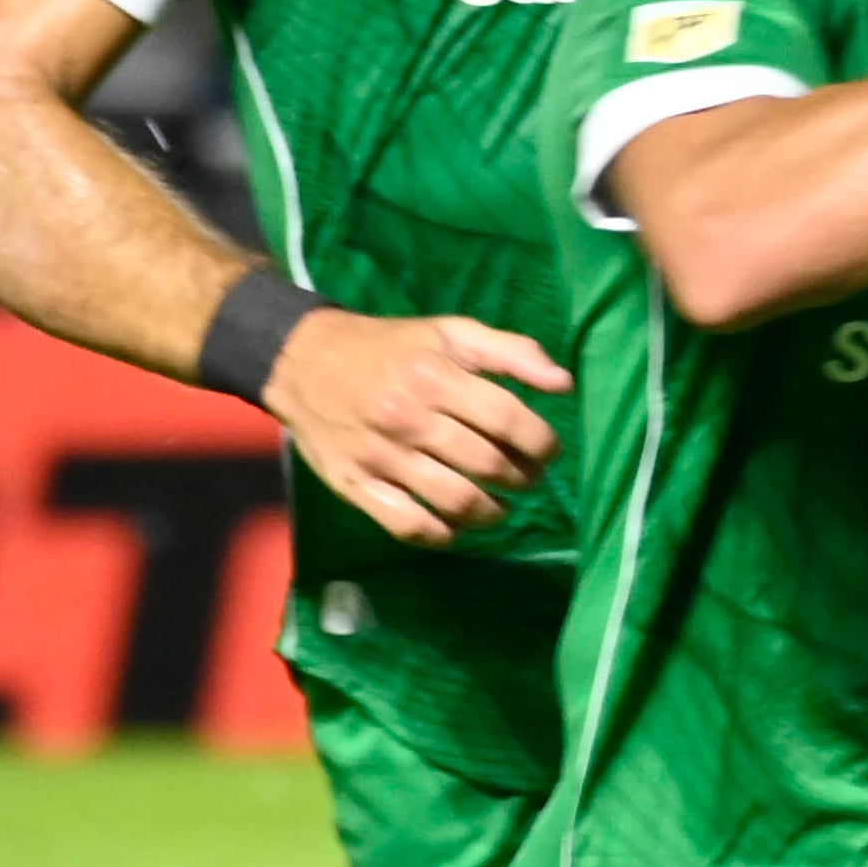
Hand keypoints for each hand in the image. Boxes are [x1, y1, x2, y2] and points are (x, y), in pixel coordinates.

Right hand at [267, 308, 569, 545]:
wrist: (302, 362)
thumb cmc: (389, 347)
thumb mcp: (449, 332)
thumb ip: (511, 352)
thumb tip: (564, 384)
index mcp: (434, 377)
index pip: (507, 419)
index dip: (541, 442)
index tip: (549, 451)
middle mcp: (407, 418)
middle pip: (486, 464)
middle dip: (523, 478)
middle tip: (529, 478)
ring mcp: (379, 456)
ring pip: (454, 500)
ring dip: (492, 512)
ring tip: (502, 505)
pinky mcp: (354, 485)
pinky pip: (407, 524)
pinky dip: (442, 534)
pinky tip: (456, 525)